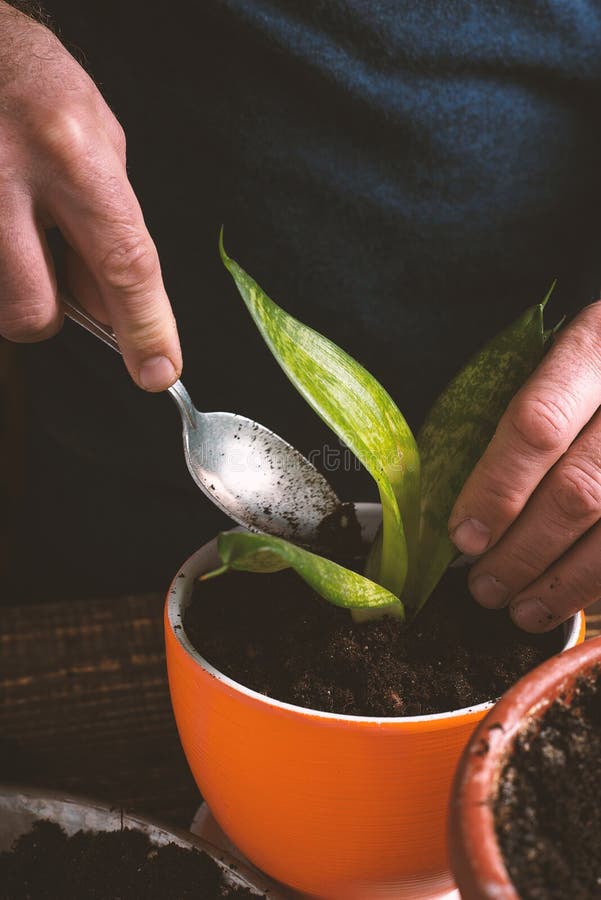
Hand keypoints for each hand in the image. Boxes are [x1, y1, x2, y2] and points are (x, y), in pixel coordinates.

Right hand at [0, 3, 181, 389]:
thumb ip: (111, 225)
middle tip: (51, 269)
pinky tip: (6, 224)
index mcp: (70, 153)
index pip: (122, 263)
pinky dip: (2, 266)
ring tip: (20, 229)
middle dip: (49, 311)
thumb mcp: (100, 139)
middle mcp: (7, 178)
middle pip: (34, 309)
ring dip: (17, 287)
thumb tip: (114, 308)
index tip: (158, 372)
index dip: (146, 329)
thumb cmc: (37, 85)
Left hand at [449, 301, 600, 631]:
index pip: (538, 425)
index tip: (464, 535)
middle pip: (578, 490)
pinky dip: (600, 581)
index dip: (497, 489)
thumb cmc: (597, 362)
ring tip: (521, 609)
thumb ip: (525, 408)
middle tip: (483, 585)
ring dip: (563, 582)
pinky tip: (571, 599)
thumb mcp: (558, 353)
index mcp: (595, 346)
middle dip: (523, 551)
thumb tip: (469, 505)